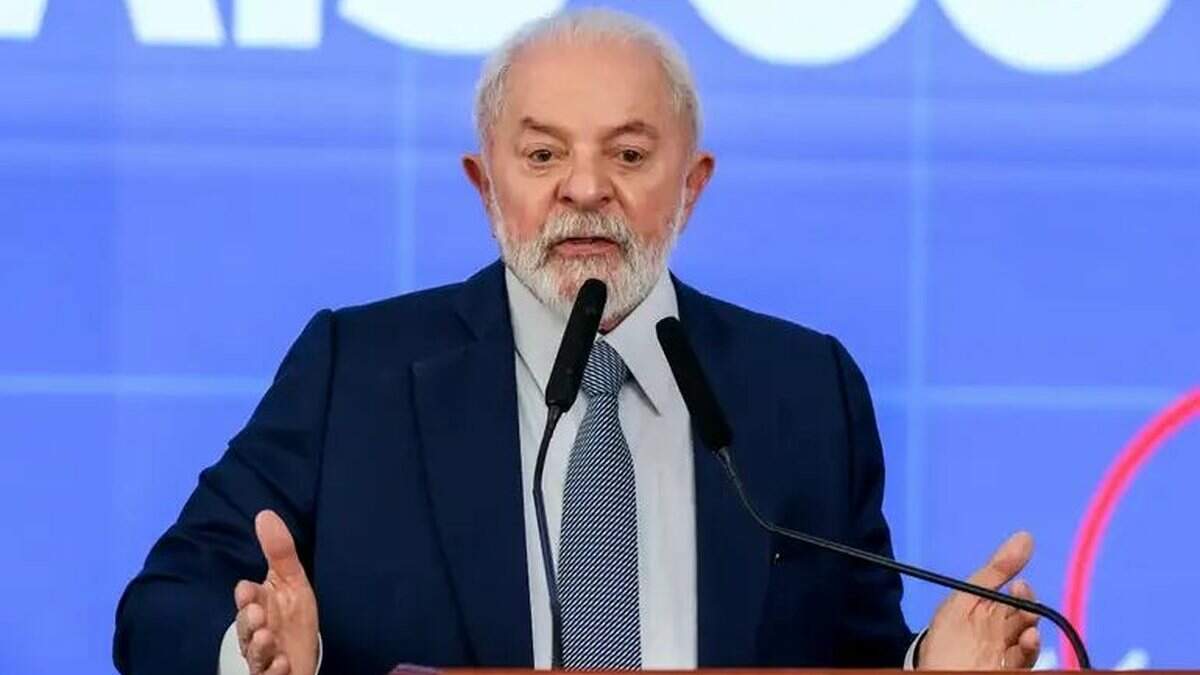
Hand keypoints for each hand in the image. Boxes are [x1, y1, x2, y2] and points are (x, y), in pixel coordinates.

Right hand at [234, 510, 319, 674]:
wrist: (301, 658)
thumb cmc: (291, 619)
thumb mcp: (292, 582)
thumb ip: (279, 551)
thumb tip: (264, 513)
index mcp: (259, 608)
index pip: (248, 601)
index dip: (247, 596)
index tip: (248, 588)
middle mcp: (257, 634)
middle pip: (246, 629)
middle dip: (248, 621)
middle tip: (257, 613)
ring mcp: (264, 658)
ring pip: (255, 654)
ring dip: (259, 646)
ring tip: (267, 637)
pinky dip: (274, 671)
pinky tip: (282, 663)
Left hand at [919, 532, 1040, 669]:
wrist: (933, 673)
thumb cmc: (944, 638)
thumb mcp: (963, 599)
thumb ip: (995, 571)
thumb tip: (1026, 537)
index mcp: (984, 613)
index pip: (1012, 599)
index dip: (1021, 592)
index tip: (1020, 585)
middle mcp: (997, 632)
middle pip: (1023, 617)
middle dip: (1027, 608)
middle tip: (1024, 604)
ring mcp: (1003, 652)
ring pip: (1028, 638)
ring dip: (1031, 629)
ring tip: (1027, 629)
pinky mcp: (1009, 668)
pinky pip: (1027, 658)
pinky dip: (1031, 649)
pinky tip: (1029, 639)